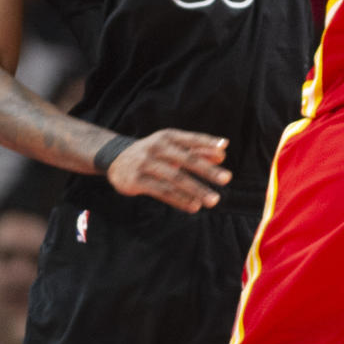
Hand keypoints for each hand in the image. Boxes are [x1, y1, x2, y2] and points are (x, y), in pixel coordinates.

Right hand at [106, 129, 231, 212]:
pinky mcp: (138, 181)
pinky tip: (193, 206)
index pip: (191, 139)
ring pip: (175, 178)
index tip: (223, 150)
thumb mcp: (171, 147)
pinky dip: (179, 200)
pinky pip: (162, 191)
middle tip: (227, 178)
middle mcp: (157, 147)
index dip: (207, 143)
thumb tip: (222, 153)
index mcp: (168, 136)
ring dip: (196, 189)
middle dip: (207, 169)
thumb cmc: (153, 152)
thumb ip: (196, 150)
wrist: (116, 159)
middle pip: (186, 159)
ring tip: (213, 199)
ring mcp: (147, 164)